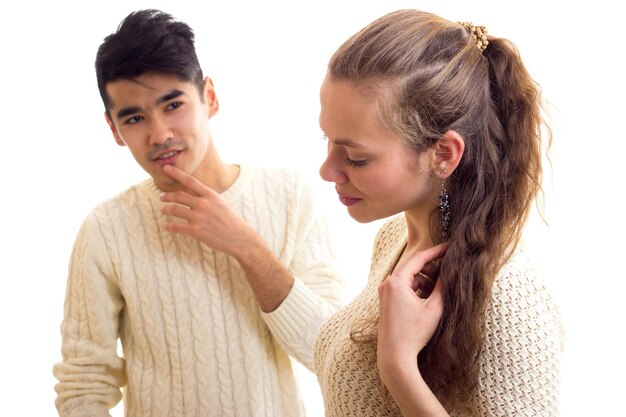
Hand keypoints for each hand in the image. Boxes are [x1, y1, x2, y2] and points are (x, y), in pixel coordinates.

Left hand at [159, 165, 258, 256]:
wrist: (239, 238)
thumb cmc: (232, 221)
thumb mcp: (222, 203)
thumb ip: (208, 198)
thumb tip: (197, 196)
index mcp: (211, 195)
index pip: (190, 181)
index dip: (176, 173)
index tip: (166, 168)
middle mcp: (203, 204)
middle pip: (179, 196)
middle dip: (167, 196)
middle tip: (162, 197)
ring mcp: (199, 217)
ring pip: (175, 209)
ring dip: (166, 209)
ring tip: (163, 210)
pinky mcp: (196, 231)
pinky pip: (177, 226)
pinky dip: (169, 226)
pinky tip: (166, 226)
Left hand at [377, 244, 446, 372]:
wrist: (394, 356)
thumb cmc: (414, 333)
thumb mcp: (434, 308)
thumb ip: (442, 286)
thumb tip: (450, 271)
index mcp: (396, 281)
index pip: (419, 258)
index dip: (436, 251)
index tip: (450, 246)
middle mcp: (387, 283)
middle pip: (413, 266)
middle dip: (431, 265)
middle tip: (449, 264)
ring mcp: (384, 292)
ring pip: (408, 277)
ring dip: (424, 277)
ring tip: (442, 282)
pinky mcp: (386, 301)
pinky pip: (403, 286)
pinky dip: (417, 287)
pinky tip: (430, 294)